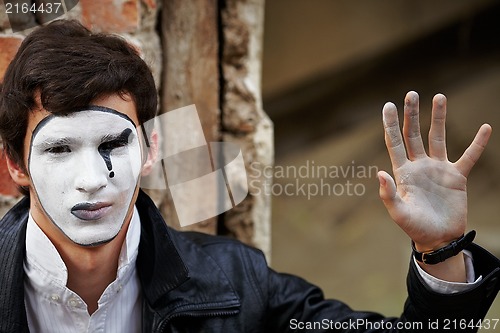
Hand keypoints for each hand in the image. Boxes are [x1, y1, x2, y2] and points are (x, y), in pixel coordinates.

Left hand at [378, 91, 491, 251]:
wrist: (438, 239)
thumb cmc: (415, 228)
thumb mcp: (399, 212)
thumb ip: (388, 194)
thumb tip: (379, 172)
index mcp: (402, 172)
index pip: (395, 142)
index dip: (391, 124)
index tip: (388, 105)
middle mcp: (419, 166)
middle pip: (414, 134)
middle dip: (412, 114)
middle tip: (412, 93)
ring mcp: (438, 169)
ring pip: (437, 137)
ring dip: (438, 118)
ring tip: (439, 96)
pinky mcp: (457, 177)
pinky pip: (468, 156)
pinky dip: (477, 144)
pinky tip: (485, 128)